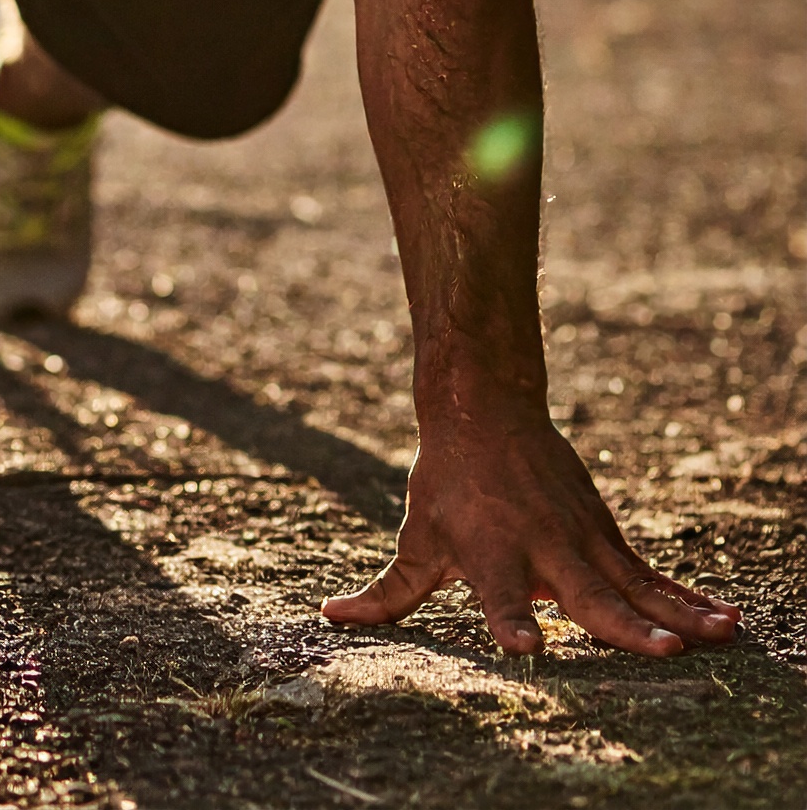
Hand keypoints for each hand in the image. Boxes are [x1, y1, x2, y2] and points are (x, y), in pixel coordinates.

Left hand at [323, 402, 740, 656]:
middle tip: (661, 651)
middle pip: (585, 591)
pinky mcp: (606, 534)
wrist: (486, 405)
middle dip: (622, 624)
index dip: (510, 620)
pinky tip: (726, 620)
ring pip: (634, 581)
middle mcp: (540, 546)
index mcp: (488, 553)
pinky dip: (687, 596)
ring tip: (719, 637)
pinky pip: (652, 574)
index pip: (498, 594)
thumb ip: (386, 592)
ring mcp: (581, 538)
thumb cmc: (447, 484)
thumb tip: (331, 617)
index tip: (526, 645)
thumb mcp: (415, 537)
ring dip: (677, 611)